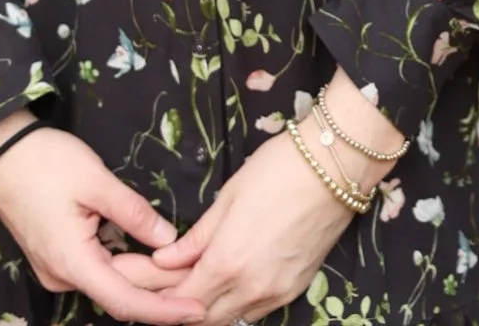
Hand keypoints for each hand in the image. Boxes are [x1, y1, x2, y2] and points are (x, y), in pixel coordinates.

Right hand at [0, 110, 205, 323]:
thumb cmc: (45, 162)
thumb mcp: (96, 180)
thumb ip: (134, 213)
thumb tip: (169, 238)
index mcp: (72, 262)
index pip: (126, 301)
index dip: (164, 310)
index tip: (197, 310)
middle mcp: (62, 275)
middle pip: (120, 292)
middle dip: (162, 290)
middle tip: (202, 282)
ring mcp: (57, 268)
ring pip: (109, 281)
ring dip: (145, 278)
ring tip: (185, 273)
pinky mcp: (57, 255)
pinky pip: (97, 269)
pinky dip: (125, 267)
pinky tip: (152, 261)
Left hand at [146, 127, 357, 325]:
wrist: (335, 168)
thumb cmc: (278, 170)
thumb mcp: (229, 196)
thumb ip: (196, 237)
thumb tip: (164, 260)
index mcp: (228, 262)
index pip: (181, 299)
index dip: (158, 294)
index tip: (143, 281)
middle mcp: (251, 289)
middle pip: (202, 319)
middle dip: (176, 307)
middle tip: (161, 285)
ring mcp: (276, 294)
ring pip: (228, 319)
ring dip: (205, 309)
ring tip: (190, 284)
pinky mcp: (294, 290)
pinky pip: (254, 312)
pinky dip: (233, 306)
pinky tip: (224, 285)